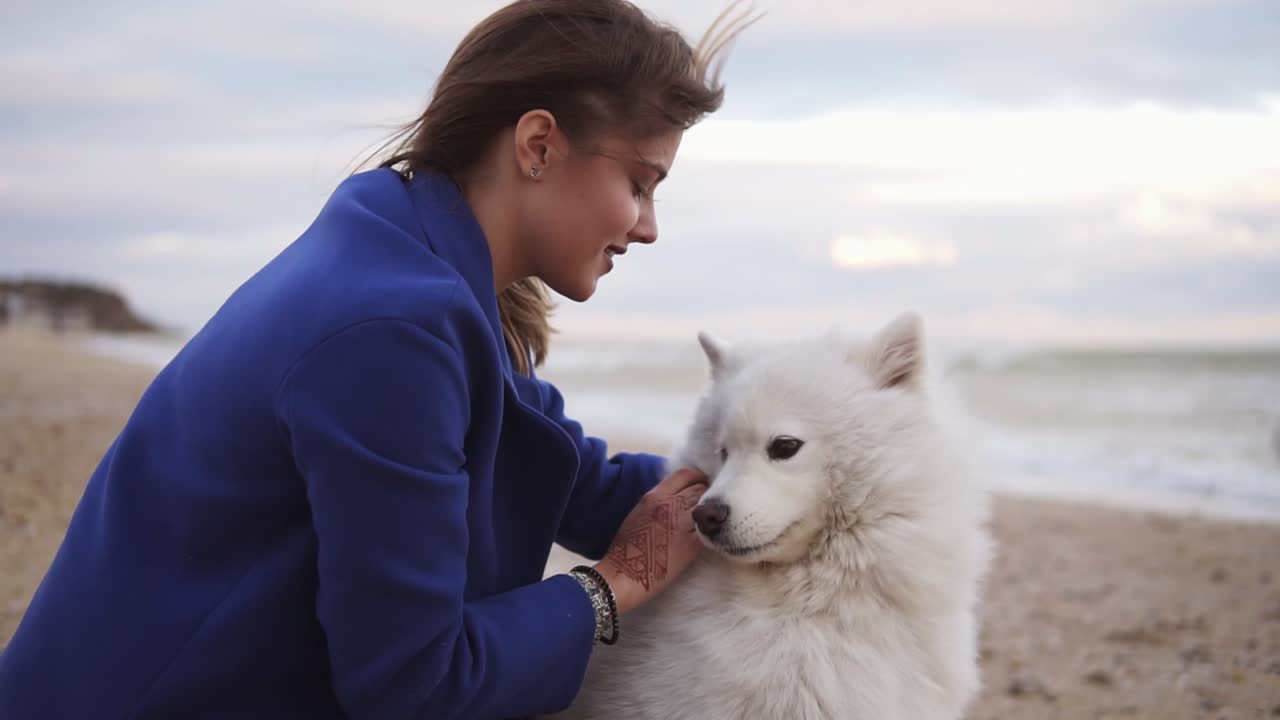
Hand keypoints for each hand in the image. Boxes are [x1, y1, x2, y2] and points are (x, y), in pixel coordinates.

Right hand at [595, 468, 707, 614]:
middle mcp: (670, 505)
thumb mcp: (639, 512)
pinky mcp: (692, 545)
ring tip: (707, 520)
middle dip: (705, 494)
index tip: (700, 485)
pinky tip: (706, 536)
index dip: (696, 478)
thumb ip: (658, 500)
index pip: (685, 475)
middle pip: (700, 488)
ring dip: (708, 513)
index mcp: (655, 496)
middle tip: (706, 504)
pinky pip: (708, 531)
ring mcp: (682, 525)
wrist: (624, 574)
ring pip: (707, 508)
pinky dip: (709, 531)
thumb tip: (676, 496)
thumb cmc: (626, 547)